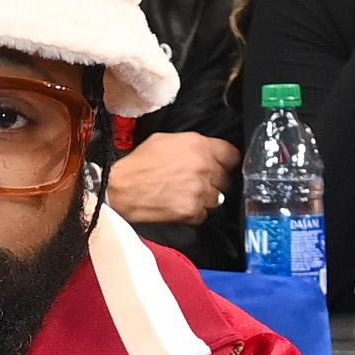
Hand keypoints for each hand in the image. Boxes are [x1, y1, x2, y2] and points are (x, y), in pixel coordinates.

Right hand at [102, 129, 236, 224]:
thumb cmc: (139, 164)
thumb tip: (206, 150)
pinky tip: (180, 204)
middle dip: (215, 180)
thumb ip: (192, 144)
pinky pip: (205, 214)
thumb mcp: (165, 140)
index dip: (227, 161)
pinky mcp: (192, 211)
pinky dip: (195, 212)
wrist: (121, 189)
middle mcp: (203, 167)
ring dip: (206, 197)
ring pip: (218, 198)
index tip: (224, 165)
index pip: (233, 154)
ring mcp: (200, 191)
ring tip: (186, 194)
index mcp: (198, 145)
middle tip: (198, 181)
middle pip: (227, 178)